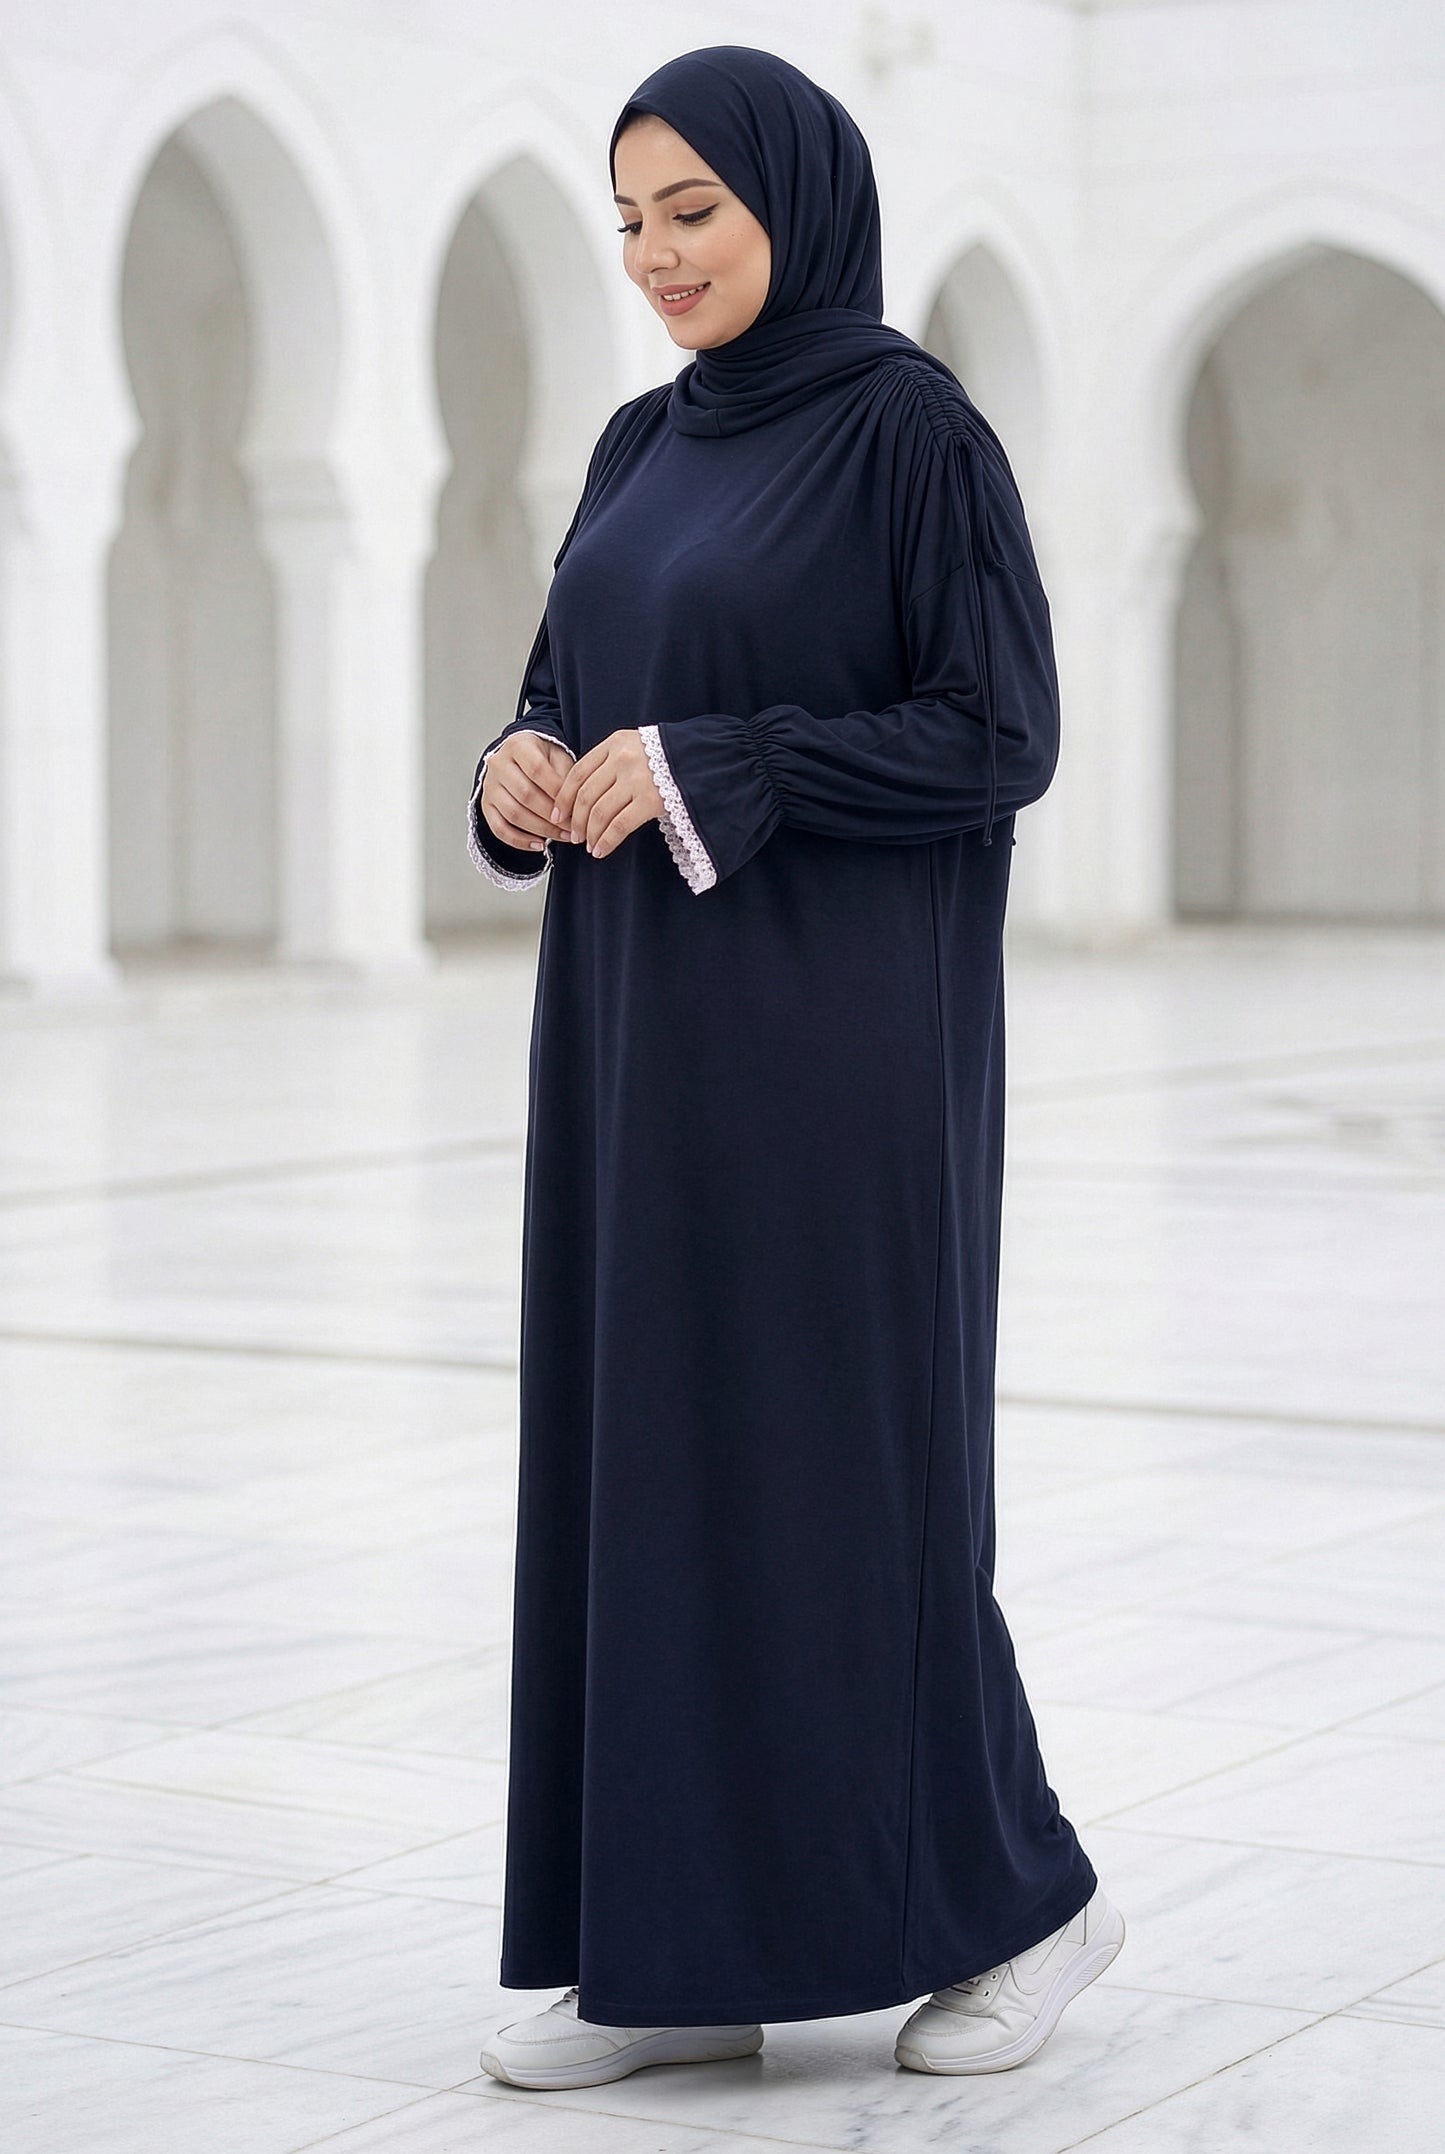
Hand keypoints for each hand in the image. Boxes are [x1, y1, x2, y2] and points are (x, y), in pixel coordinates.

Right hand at [481, 735, 575, 851]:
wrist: (519, 759)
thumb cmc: (543, 758)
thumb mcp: (559, 757)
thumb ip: (567, 776)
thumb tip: (574, 807)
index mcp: (518, 746)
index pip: (537, 769)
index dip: (557, 791)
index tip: (575, 808)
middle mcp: (498, 764)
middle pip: (525, 794)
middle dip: (552, 815)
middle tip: (573, 828)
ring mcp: (489, 786)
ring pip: (513, 813)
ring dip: (541, 830)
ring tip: (563, 836)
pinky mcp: (486, 805)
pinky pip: (499, 828)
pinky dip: (520, 841)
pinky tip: (539, 845)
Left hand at [548, 729, 664, 859]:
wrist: (706, 758)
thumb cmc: (670, 756)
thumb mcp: (635, 746)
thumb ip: (611, 761)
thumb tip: (582, 794)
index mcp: (615, 743)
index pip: (577, 772)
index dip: (563, 798)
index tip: (558, 814)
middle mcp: (622, 759)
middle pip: (585, 795)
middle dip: (575, 820)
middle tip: (573, 835)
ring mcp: (637, 779)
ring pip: (598, 813)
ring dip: (589, 834)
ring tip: (588, 845)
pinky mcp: (651, 801)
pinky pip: (619, 826)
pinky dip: (606, 841)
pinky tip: (601, 850)